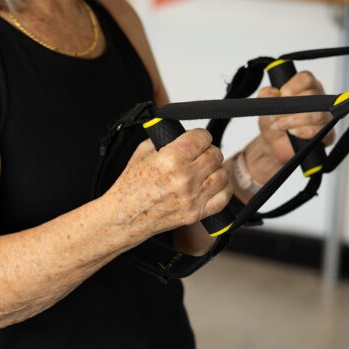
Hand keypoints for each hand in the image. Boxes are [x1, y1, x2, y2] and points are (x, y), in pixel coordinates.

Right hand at [106, 129, 232, 238]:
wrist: (124, 216)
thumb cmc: (130, 187)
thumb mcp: (142, 152)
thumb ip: (164, 139)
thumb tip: (180, 132)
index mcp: (171, 159)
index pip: (202, 137)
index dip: (200, 135)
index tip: (197, 138)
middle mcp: (184, 178)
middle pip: (215, 155)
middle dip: (208, 151)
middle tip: (199, 154)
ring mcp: (192, 197)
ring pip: (222, 174)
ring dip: (215, 169)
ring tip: (205, 169)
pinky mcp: (196, 213)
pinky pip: (223, 198)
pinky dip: (222, 189)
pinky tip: (213, 184)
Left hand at [246, 71, 333, 182]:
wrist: (273, 144)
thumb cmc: (273, 122)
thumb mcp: (264, 108)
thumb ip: (266, 97)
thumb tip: (272, 92)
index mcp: (305, 88)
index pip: (306, 78)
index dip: (292, 87)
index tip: (281, 96)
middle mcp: (318, 100)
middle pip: (312, 96)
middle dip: (291, 107)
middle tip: (277, 116)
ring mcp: (325, 116)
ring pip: (317, 114)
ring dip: (295, 120)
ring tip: (281, 125)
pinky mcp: (327, 134)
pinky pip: (321, 131)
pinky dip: (303, 132)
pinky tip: (293, 133)